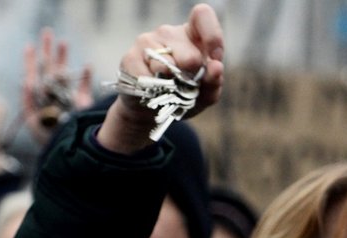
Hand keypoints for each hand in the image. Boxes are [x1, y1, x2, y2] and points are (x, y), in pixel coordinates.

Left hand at [22, 28, 94, 145]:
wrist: (71, 152)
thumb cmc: (49, 140)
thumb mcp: (33, 122)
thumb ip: (29, 103)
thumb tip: (26, 82)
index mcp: (40, 99)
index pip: (34, 75)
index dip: (31, 61)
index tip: (29, 46)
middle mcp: (54, 95)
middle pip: (49, 69)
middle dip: (48, 51)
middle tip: (47, 33)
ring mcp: (68, 98)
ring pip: (66, 74)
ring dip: (64, 58)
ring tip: (63, 42)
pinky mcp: (83, 104)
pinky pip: (85, 87)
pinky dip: (86, 77)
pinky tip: (86, 66)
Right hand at [96, 3, 223, 153]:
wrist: (151, 113)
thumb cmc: (182, 96)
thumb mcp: (205, 94)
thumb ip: (214, 81)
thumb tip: (216, 67)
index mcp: (192, 36)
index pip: (202, 15)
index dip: (212, 36)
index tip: (214, 58)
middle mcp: (169, 33)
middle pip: (190, 56)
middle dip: (191, 78)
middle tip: (185, 87)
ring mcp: (147, 41)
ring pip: (166, 67)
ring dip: (170, 86)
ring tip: (167, 90)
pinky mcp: (130, 57)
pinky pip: (147, 78)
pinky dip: (153, 92)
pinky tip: (151, 91)